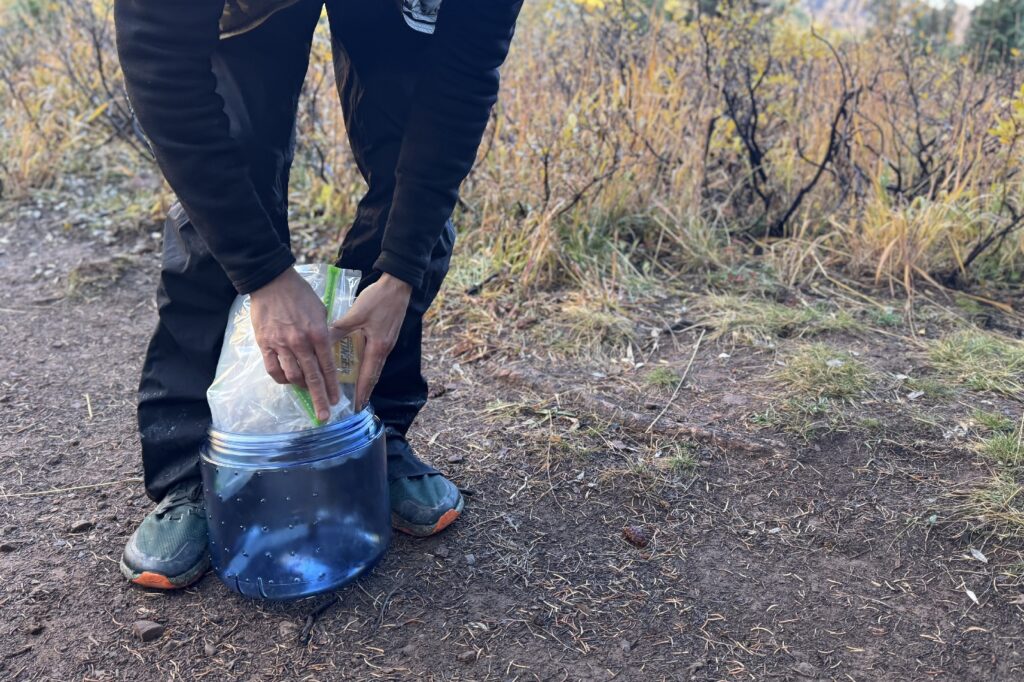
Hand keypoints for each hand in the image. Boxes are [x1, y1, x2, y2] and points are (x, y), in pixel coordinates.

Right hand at [250, 268, 338, 420]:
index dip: (332, 386)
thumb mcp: (321, 311)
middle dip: (320, 399)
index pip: (327, 367)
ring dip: (301, 388)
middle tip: (324, 415)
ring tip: (306, 394)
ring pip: (293, 376)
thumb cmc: (301, 294)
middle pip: (311, 378)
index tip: (336, 401)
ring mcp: (281, 345)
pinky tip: (287, 381)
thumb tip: (327, 351)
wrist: (272, 282)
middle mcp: (301, 343)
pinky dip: (281, 378)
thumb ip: (325, 333)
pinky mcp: (265, 344)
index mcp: (318, 334)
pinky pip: (273, 369)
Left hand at [330, 273, 412, 410]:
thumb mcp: (355, 314)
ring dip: (367, 380)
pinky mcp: (387, 336)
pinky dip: (369, 367)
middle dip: (365, 390)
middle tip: (356, 404)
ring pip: (376, 367)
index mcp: (377, 347)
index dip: (362, 391)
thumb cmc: (378, 299)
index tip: (356, 406)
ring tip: (358, 391)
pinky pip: (376, 358)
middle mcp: (384, 349)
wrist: (397, 285)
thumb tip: (321, 343)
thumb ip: (338, 329)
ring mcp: (387, 343)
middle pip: (374, 375)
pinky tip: (361, 367)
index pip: (368, 375)